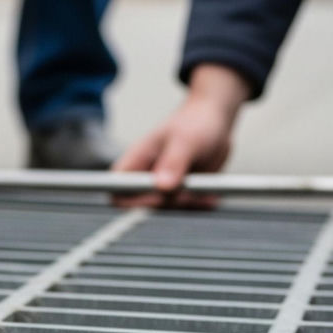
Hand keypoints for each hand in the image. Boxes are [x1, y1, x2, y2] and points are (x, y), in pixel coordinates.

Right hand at [113, 64, 249, 207]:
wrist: (215, 121)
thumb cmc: (195, 122)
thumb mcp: (186, 140)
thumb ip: (173, 162)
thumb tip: (161, 187)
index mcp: (136, 162)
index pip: (118, 192)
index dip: (134, 202)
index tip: (160, 195)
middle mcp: (145, 178)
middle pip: (143, 207)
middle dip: (168, 203)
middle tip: (188, 189)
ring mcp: (162, 188)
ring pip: (167, 211)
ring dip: (186, 205)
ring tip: (202, 188)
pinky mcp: (179, 195)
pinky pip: (184, 209)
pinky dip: (198, 205)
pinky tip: (208, 194)